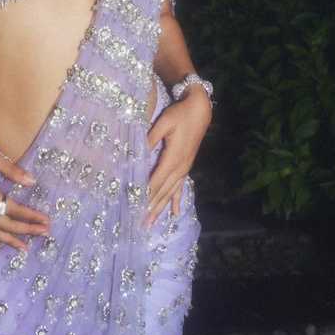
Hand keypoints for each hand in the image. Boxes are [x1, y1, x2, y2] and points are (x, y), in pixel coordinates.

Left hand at [143, 85, 211, 227]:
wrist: (199, 110)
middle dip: (151, 207)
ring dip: (160, 208)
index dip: (146, 194)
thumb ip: (150, 138)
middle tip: (140, 224)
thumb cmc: (179, 114)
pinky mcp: (186, 166)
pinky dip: (175, 201)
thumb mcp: (164, 123)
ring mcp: (184, 169)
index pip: (155, 181)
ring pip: (170, 193)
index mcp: (173, 158)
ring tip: (151, 223)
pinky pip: (180, 188)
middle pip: (163, 192)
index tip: (135, 207)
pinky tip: (174, 213)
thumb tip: (137, 153)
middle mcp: (180, 168)